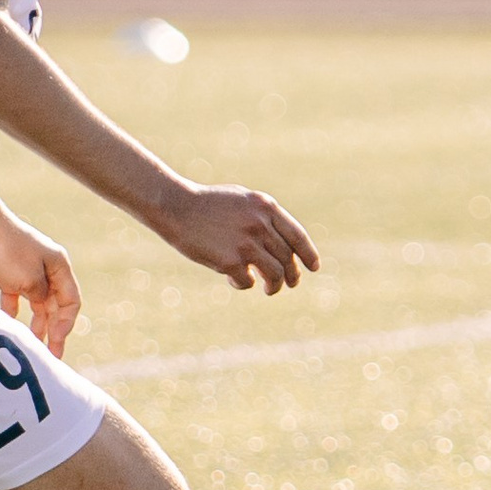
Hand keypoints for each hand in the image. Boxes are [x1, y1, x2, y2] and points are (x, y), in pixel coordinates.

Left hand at [0, 201, 82, 356]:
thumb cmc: (8, 249)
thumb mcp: (29, 280)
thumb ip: (41, 297)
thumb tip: (43, 307)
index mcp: (60, 266)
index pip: (72, 300)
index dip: (66, 323)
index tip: (57, 341)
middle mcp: (48, 269)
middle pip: (56, 304)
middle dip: (54, 328)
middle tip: (51, 353)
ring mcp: (29, 270)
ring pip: (38, 302)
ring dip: (37, 322)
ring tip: (33, 343)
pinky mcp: (10, 272)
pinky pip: (18, 296)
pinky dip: (16, 311)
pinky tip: (11, 325)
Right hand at [153, 183, 319, 294]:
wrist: (176, 207)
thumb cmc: (207, 204)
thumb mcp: (242, 200)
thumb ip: (263, 217)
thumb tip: (283, 243)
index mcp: (266, 207)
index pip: (297, 236)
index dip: (308, 254)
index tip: (314, 267)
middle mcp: (260, 225)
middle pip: (287, 258)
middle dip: (291, 275)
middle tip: (289, 283)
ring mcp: (246, 244)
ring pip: (275, 274)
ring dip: (274, 286)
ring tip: (269, 289)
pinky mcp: (230, 261)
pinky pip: (248, 281)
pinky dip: (244, 284)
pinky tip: (233, 280)